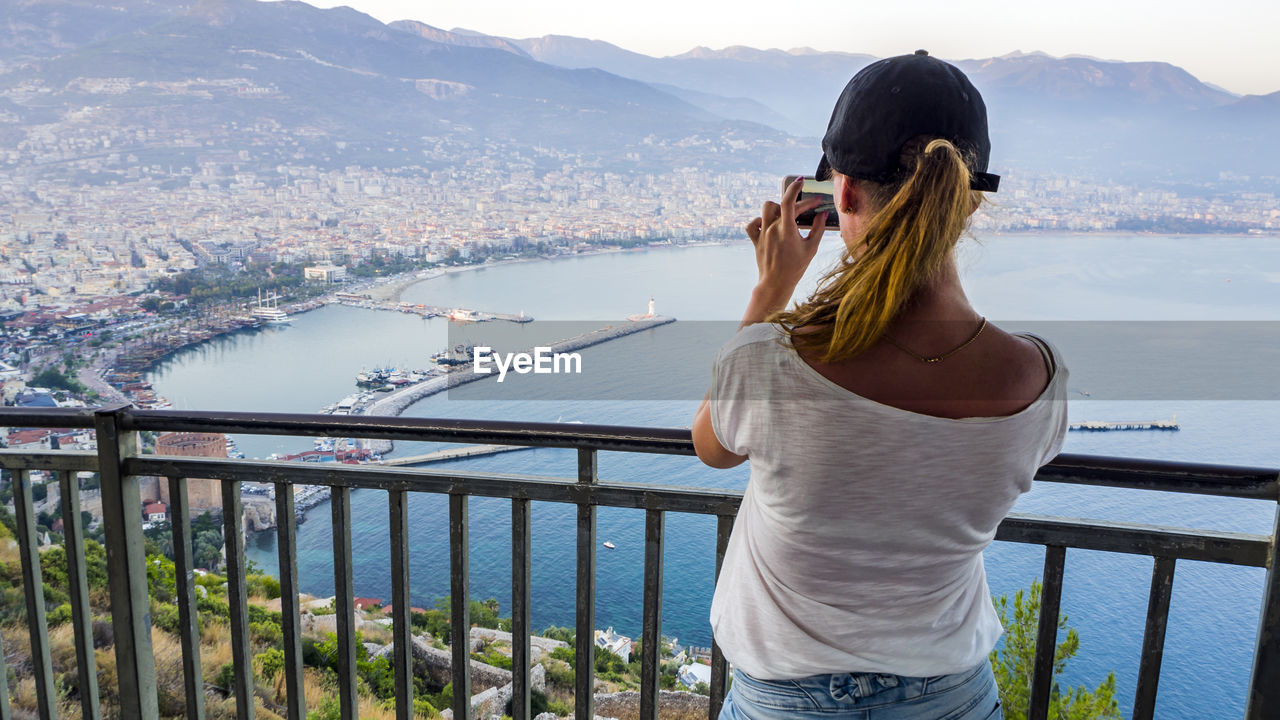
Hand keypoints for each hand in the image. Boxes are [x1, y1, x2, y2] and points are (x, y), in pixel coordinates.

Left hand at [746, 177, 826, 295]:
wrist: (775, 284)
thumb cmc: (795, 268)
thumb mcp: (811, 248)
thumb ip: (818, 229)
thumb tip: (822, 214)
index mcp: (786, 230)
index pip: (788, 201)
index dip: (795, 188)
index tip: (801, 181)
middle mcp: (772, 229)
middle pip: (783, 205)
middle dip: (800, 203)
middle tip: (813, 206)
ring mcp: (762, 234)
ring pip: (766, 209)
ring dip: (777, 206)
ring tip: (789, 213)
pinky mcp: (756, 240)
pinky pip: (752, 224)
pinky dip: (759, 220)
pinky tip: (768, 223)